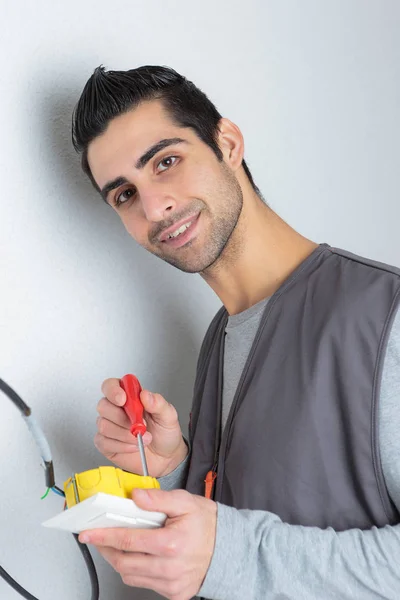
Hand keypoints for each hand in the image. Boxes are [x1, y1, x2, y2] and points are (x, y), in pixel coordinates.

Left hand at [79, 488, 216, 599]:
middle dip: (106, 549)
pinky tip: (139, 556)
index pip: (127, 540)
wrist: (230, 548)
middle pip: (123, 562)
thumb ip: (158, 499)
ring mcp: (171, 584)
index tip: (89, 532)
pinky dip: (135, 570)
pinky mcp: (174, 594)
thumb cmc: (208, 524)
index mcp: (171, 543)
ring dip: (119, 560)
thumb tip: (135, 496)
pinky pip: (144, 584)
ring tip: (119, 544)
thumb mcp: (185, 502)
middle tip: (99, 537)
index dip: (104, 535)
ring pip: (130, 576)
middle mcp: (169, 567)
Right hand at [95, 378, 187, 477]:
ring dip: (124, 434)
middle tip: (140, 425)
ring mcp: (109, 425)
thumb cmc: (165, 433)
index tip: (123, 400)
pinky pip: (104, 442)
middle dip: (121, 418)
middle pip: (103, 405)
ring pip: (104, 425)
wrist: (165, 457)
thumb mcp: (169, 416)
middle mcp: (117, 409)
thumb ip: (158, 403)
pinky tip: (133, 446)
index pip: (111, 385)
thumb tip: (145, 394)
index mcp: (130, 396)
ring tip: (141, 438)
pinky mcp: (106, 443)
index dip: (113, 390)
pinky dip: (121, 446)